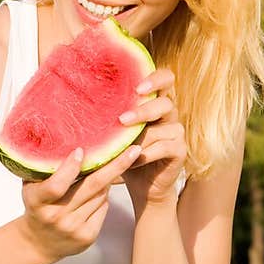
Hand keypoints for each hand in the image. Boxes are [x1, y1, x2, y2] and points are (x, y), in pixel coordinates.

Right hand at [18, 143, 143, 262]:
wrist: (38, 243)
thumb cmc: (37, 206)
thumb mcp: (32, 187)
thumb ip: (45, 168)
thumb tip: (70, 140)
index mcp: (37, 202)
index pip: (55, 186)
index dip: (69, 168)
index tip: (81, 150)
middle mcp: (56, 216)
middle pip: (91, 187)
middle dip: (115, 166)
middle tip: (133, 149)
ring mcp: (73, 228)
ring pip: (101, 195)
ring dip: (106, 181)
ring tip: (103, 171)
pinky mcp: (87, 237)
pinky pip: (103, 208)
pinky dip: (103, 198)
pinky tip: (96, 194)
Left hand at [117, 68, 186, 210]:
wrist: (142, 184)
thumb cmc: (127, 152)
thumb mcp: (119, 132)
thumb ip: (113, 115)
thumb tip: (83, 102)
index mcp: (156, 102)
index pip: (165, 79)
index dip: (156, 78)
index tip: (137, 87)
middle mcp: (170, 114)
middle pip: (165, 102)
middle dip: (144, 110)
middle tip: (123, 119)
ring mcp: (177, 132)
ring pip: (165, 127)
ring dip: (142, 135)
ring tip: (123, 143)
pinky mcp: (180, 150)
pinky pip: (165, 147)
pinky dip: (147, 153)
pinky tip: (133, 158)